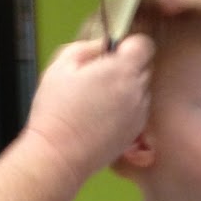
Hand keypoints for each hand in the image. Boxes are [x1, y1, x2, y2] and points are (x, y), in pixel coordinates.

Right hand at [25, 33, 153, 185]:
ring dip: (126, 89)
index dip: (129, 45)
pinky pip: (137, 111)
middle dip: (126, 67)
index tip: (113, 52)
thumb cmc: (56, 111)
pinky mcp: (135, 132)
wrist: (60, 155)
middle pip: (144, 67)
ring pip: (141, 90)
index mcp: (121, 70)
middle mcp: (137, 91)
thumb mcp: (61, 66)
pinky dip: (125, 109)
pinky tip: (102, 116)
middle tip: (98, 77)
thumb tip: (103, 45)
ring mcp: (139, 114)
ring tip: (97, 100)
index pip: (144, 45)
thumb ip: (87, 47)